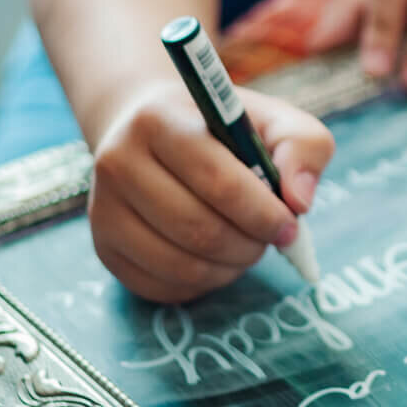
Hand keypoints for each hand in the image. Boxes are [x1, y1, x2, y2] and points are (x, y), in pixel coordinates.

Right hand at [88, 79, 333, 303]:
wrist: (150, 129)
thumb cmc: (221, 128)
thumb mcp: (273, 120)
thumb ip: (302, 147)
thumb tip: (299, 202)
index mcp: (159, 121)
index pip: (218, 182)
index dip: (263, 213)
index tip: (291, 225)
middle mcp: (118, 162)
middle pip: (198, 230)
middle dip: (249, 245)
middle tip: (271, 239)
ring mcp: (103, 209)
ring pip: (179, 264)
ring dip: (229, 268)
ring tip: (246, 247)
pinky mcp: (103, 246)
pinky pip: (160, 287)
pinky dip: (201, 284)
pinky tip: (216, 261)